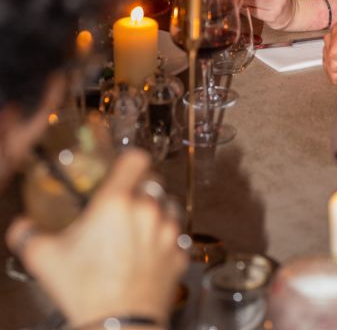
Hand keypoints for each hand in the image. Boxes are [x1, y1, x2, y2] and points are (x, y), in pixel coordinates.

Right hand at [6, 150, 187, 327]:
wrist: (116, 328)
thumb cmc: (84, 292)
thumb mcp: (45, 260)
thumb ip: (29, 235)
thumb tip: (22, 227)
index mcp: (116, 201)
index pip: (135, 158)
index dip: (127, 163)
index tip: (119, 172)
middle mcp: (147, 209)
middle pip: (153, 181)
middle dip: (139, 190)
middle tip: (122, 209)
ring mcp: (169, 231)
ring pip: (169, 205)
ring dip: (157, 212)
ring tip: (138, 231)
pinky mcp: (180, 253)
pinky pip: (178, 235)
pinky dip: (168, 240)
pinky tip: (150, 253)